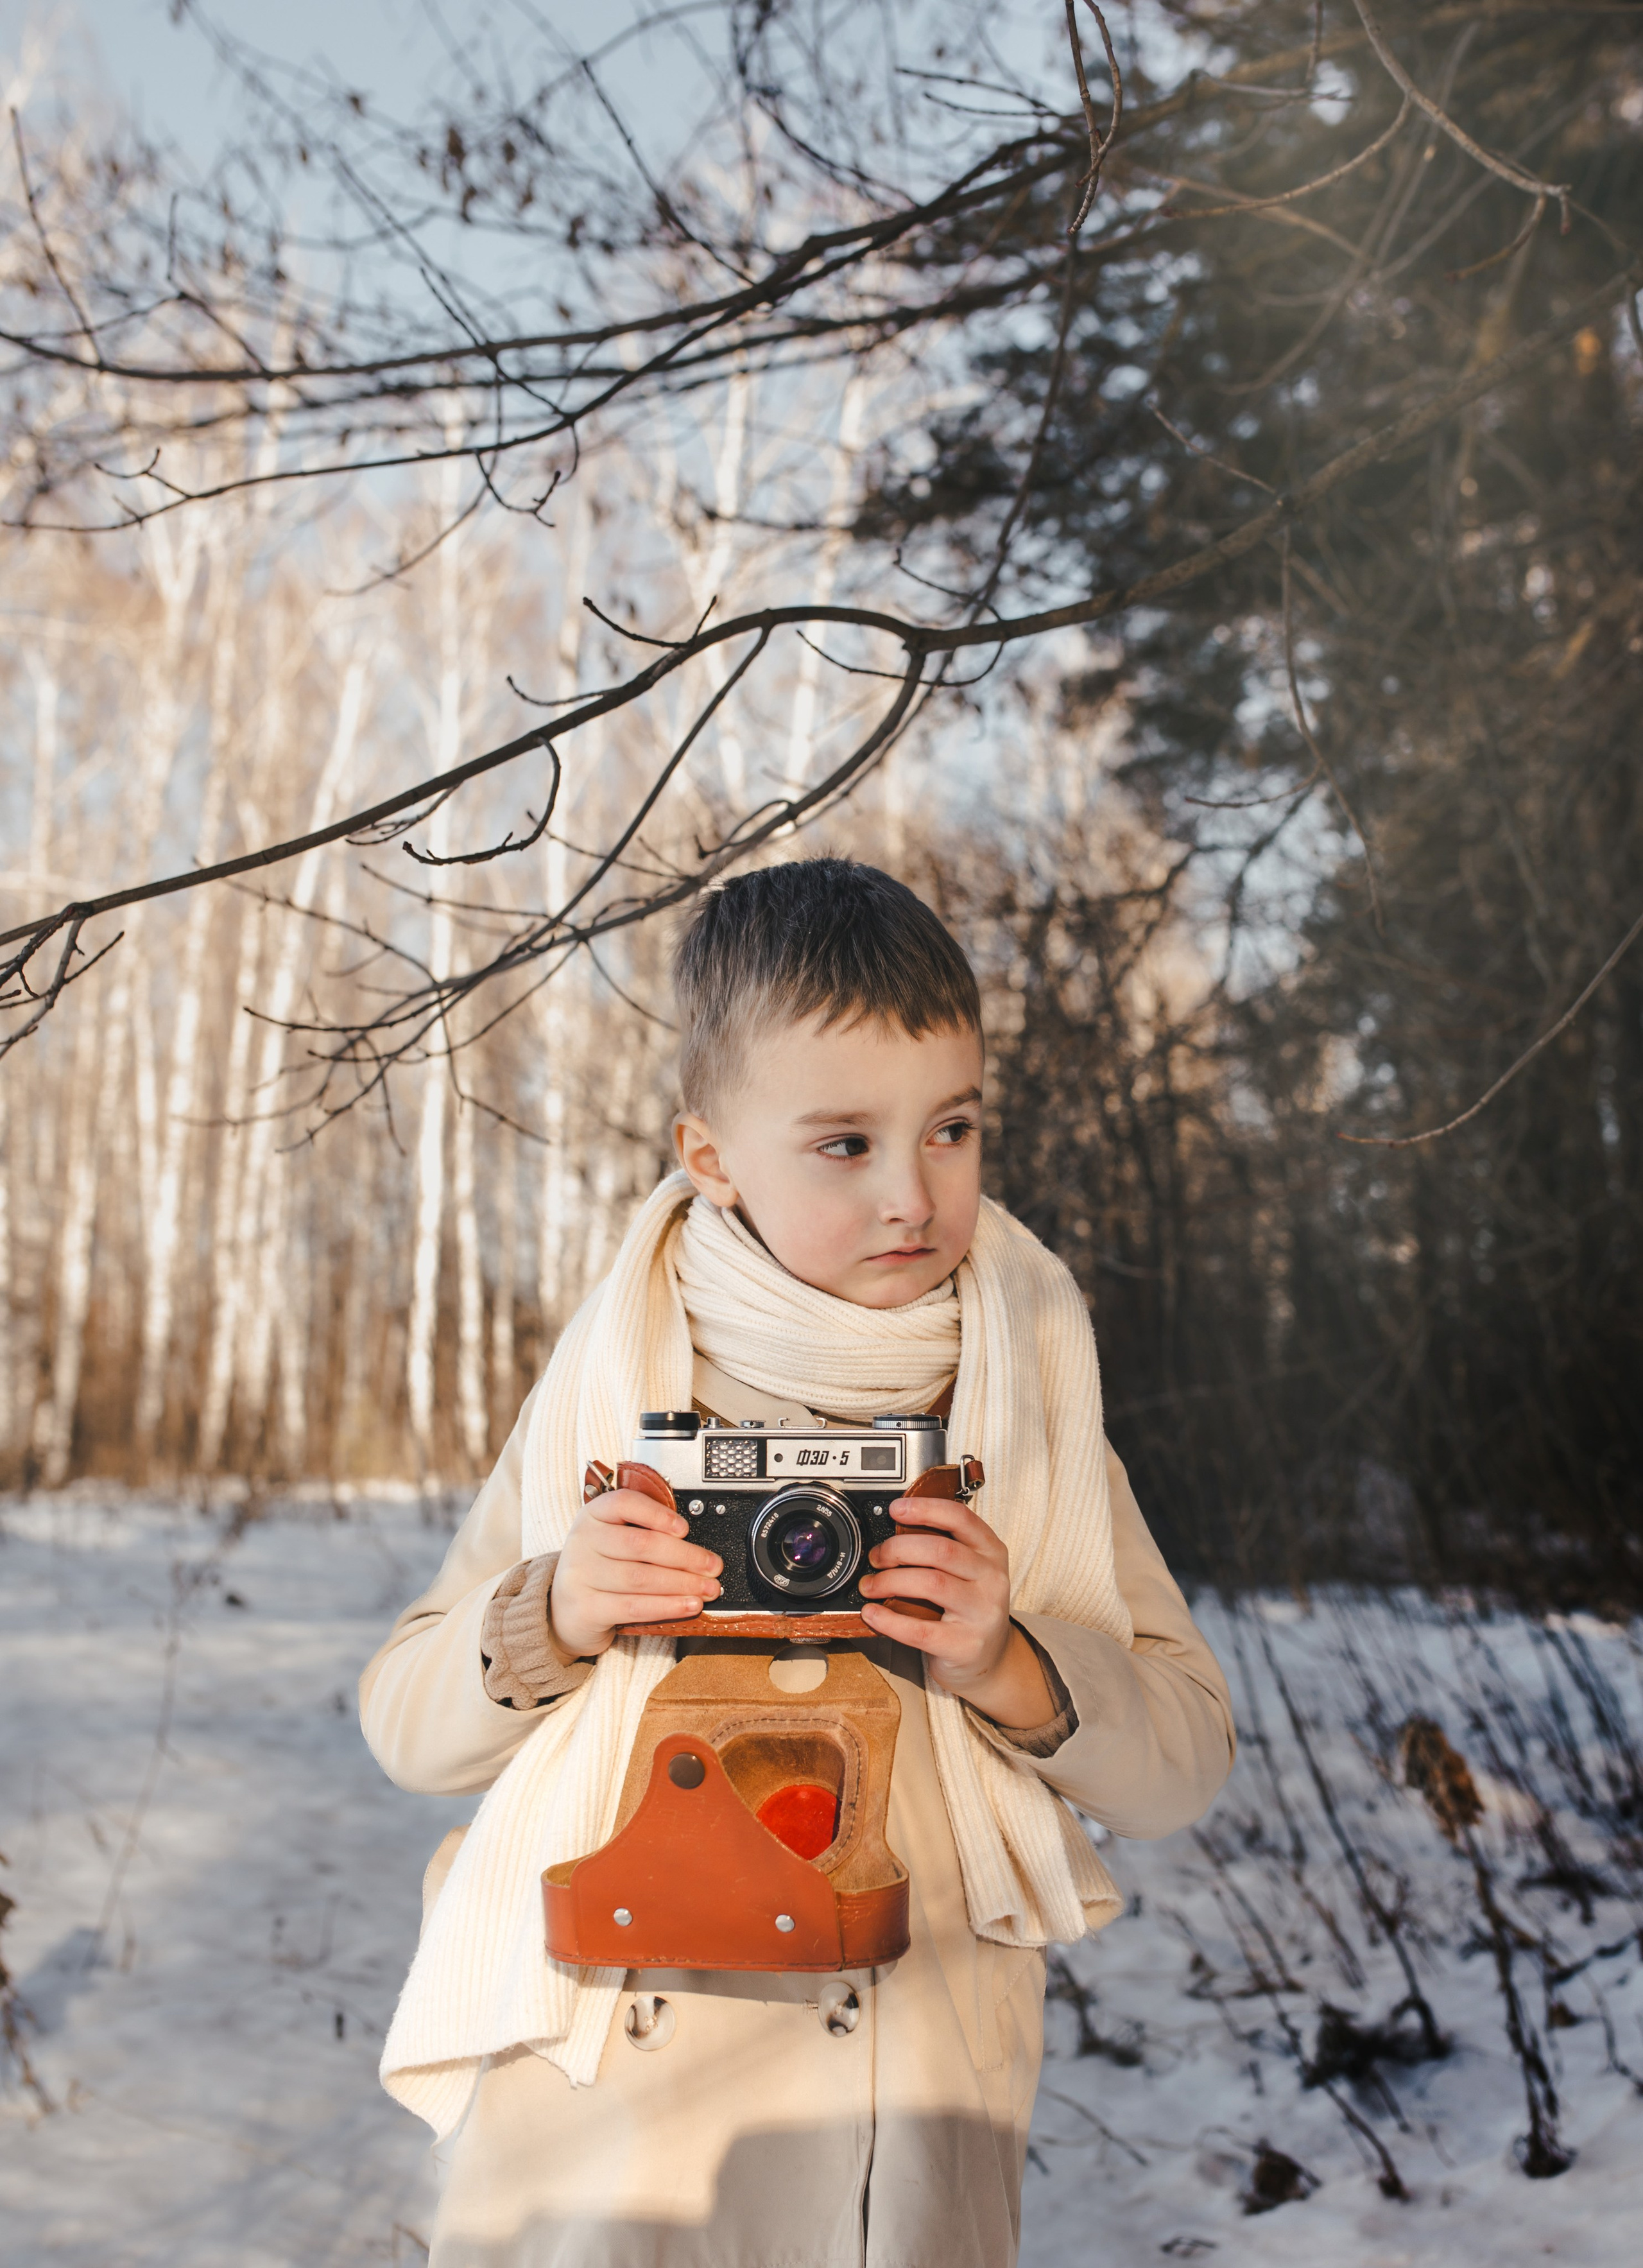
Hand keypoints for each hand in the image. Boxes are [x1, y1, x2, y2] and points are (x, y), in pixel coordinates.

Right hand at [548, 1488, 722, 1659]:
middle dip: (686, 1556)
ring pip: (641, 1577)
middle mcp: (583, 1541)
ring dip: (682, 1583)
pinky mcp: (586, 1608)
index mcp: (592, 1516)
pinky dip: (667, 1606)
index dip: (657, 1514)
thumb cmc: (599, 1569)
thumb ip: (643, 1533)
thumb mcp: (610, 1541)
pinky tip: (688, 1605)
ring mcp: (581, 1576)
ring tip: (708, 1589)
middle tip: (713, 1566)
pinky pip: (634, 1606)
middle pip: (642, 1544)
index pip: (624, 1503)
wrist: (562, 1610)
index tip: (685, 1528)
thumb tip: (694, 1543)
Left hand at [857, 1496, 1053, 1729]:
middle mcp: (992, 1580)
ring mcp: (981, 1614)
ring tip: (869, 1585)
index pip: (961, 1519)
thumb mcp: (969, 1571)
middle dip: (899, 1549)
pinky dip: (890, 1620)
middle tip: (876, 1557)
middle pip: (941, 1551)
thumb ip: (943, 1550)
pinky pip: (921, 1629)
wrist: (991, 1660)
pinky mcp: (964, 1645)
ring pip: (932, 1584)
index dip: (926, 1509)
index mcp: (991, 1552)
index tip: (895, 1509)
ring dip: (890, 1581)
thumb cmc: (970, 1608)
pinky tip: (872, 1614)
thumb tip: (892, 1532)